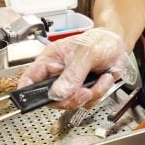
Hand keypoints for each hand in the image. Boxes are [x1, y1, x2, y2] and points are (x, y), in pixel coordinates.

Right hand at [16, 28, 137, 108]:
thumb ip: (72, 73)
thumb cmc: (98, 41)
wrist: (117, 46)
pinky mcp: (83, 92)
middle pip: (51, 99)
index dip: (27, 92)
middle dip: (71, 98)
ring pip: (71, 104)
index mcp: (50, 61)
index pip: (30, 79)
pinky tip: (104, 79)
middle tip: (85, 90)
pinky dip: (99, 93)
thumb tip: (58, 93)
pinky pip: (87, 103)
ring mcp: (70, 86)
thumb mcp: (86, 53)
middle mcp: (57, 76)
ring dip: (90, 94)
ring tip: (100, 78)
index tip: (33, 101)